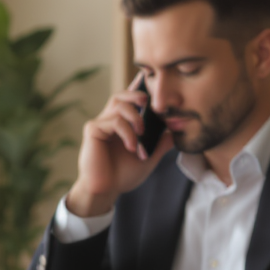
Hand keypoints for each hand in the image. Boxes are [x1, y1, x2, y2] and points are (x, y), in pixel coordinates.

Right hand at [66, 75, 174, 217]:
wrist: (106, 191)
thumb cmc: (122, 175)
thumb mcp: (149, 157)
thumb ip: (160, 143)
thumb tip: (176, 130)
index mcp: (120, 124)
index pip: (129, 101)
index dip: (138, 88)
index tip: (149, 78)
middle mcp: (108, 120)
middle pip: (122, 95)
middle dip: (138, 95)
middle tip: (149, 103)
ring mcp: (99, 124)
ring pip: (119, 104)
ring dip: (135, 117)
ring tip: (141, 134)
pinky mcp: (92, 130)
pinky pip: (113, 121)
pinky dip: (126, 132)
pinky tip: (131, 146)